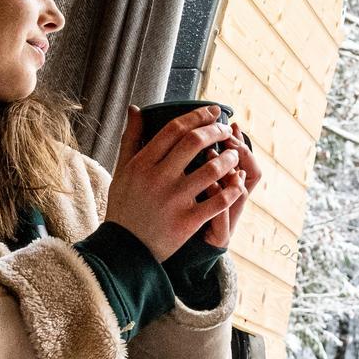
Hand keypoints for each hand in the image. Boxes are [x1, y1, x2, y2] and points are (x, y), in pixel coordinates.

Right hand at [103, 104, 238, 259]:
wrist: (124, 249)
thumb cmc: (124, 206)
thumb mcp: (122, 170)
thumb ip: (131, 138)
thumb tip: (137, 109)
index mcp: (143, 163)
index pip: (175, 129)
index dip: (198, 115)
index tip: (214, 111)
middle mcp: (159, 178)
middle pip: (195, 142)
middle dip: (217, 131)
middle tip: (226, 130)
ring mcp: (174, 200)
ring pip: (212, 170)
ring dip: (229, 159)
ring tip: (234, 156)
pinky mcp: (187, 221)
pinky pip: (218, 201)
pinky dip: (231, 189)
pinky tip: (236, 183)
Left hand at [196, 118, 262, 249]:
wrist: (182, 252)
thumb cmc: (186, 213)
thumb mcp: (195, 184)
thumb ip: (198, 158)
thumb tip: (198, 128)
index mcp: (230, 186)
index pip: (246, 159)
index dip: (242, 142)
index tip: (232, 124)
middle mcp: (234, 201)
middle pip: (252, 172)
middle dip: (239, 152)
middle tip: (226, 137)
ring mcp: (230, 217)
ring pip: (240, 192)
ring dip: (227, 172)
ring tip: (212, 155)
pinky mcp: (220, 234)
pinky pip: (224, 214)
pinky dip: (218, 198)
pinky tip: (208, 185)